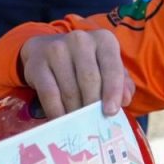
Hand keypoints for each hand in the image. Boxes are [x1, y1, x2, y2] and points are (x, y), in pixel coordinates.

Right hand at [20, 30, 134, 117]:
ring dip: (76, 111)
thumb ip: (122, 83)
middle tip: (95, 123)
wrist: (46, 49)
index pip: (112, 68)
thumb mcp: (107, 67)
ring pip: (70, 89)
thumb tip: (125, 99)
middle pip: (89, 79)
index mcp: (104, 40)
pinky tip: (62, 120)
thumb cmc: (86, 63)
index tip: (111, 112)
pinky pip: (49, 93)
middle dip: (93, 105)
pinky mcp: (37, 63)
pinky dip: (57, 110)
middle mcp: (80, 40)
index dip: (113, 92)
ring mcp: (56, 49)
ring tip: (80, 124)